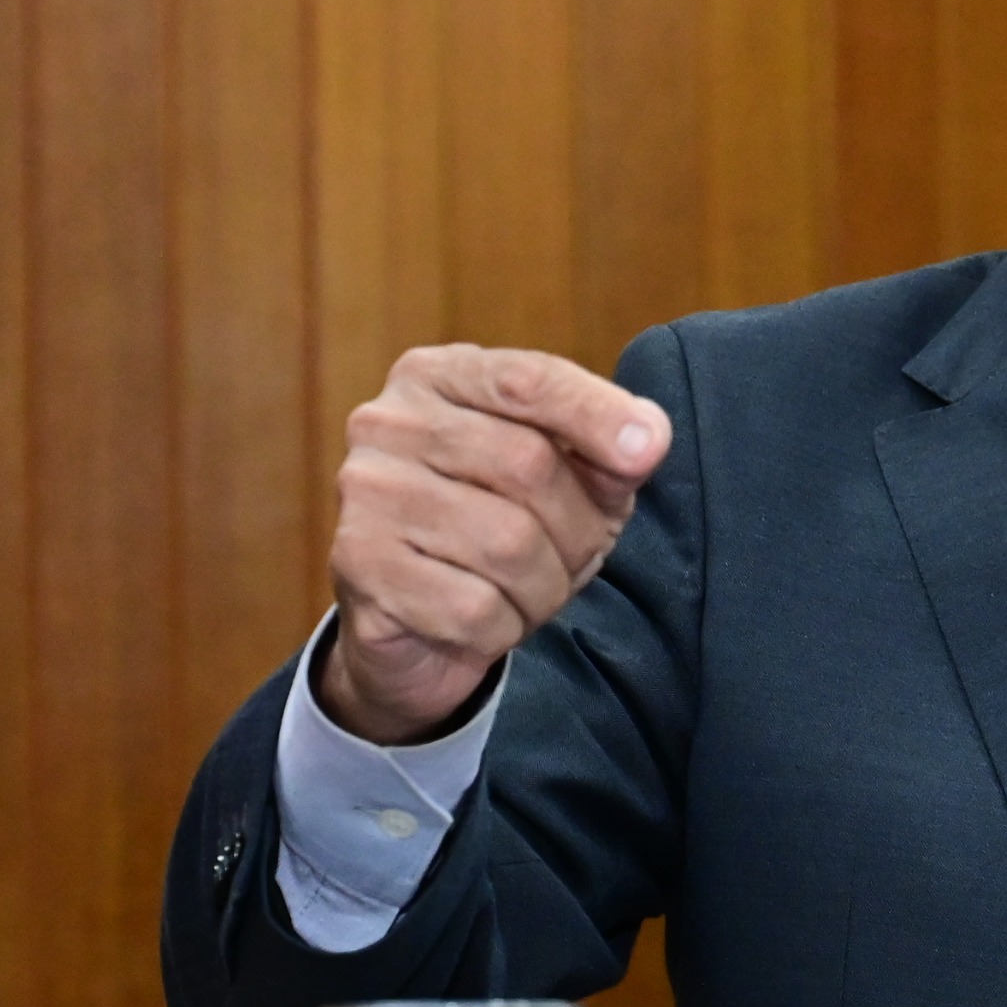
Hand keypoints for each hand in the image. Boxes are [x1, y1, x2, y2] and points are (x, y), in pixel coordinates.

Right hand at [319, 345, 668, 743]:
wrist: (419, 629)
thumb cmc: (503, 531)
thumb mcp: (572, 482)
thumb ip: (608, 453)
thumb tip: (646, 439)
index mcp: (439, 377)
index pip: (529, 378)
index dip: (597, 415)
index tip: (648, 452)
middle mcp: (387, 421)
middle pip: (528, 464)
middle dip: (577, 528)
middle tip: (575, 557)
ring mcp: (365, 491)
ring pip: (507, 544)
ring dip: (544, 587)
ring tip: (528, 592)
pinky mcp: (357, 563)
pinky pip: (473, 607)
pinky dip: (503, 627)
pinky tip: (484, 620)